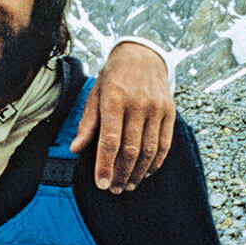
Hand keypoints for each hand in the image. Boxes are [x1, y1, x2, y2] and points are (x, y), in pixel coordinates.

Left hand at [71, 41, 174, 192]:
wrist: (142, 56)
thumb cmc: (113, 78)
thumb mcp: (95, 94)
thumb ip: (87, 123)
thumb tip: (75, 149)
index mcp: (114, 100)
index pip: (109, 140)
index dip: (104, 165)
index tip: (101, 184)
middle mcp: (138, 105)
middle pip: (131, 150)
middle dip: (121, 174)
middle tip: (114, 189)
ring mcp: (157, 108)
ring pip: (149, 150)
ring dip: (138, 173)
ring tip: (128, 185)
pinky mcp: (170, 112)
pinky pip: (165, 144)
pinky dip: (156, 162)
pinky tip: (146, 172)